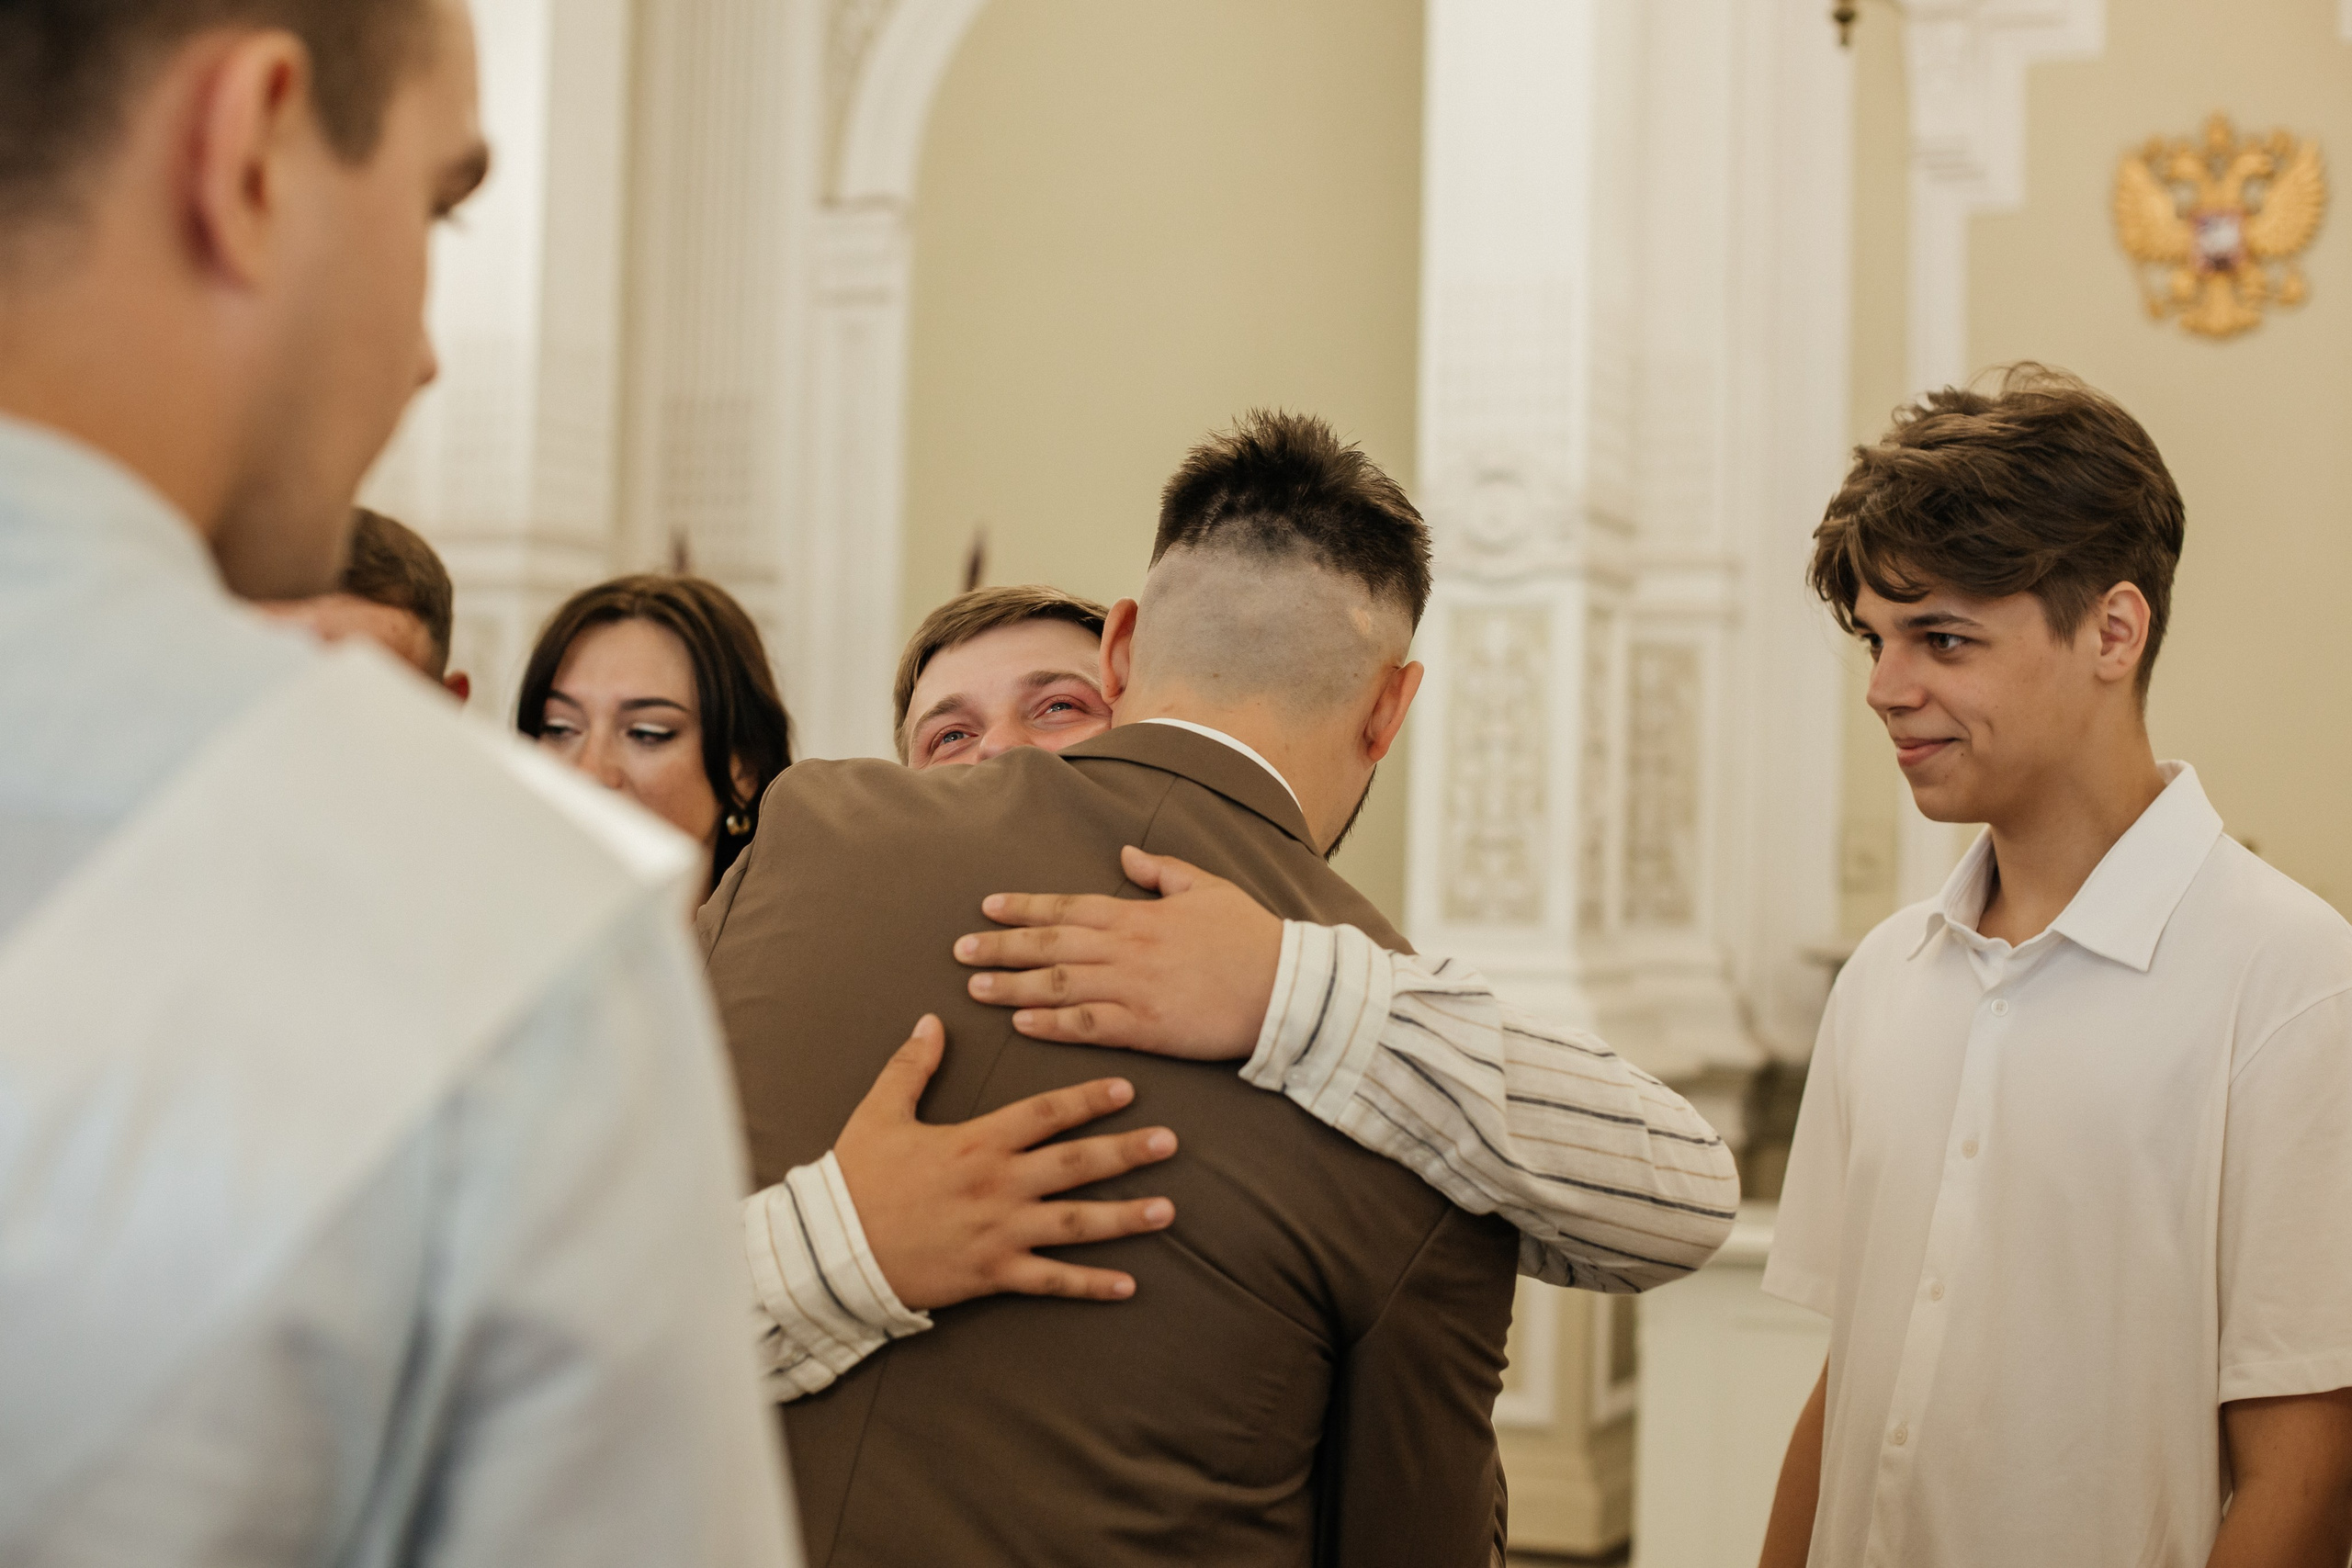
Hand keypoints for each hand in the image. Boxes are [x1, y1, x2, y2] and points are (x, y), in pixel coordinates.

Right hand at [830, 1015, 1178, 1311]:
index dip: (1088, 1099)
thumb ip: (911, 1066)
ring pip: (1075, 1224)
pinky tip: (1127, 1286)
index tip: (1127, 1089)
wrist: (831, 1250)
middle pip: (1075, 1165)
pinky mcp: (992, 1275)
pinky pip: (1051, 1282)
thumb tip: (931, 1021)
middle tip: (1170, 1142)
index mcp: (977, 1142)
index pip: (1045, 1113)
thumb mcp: (880, 1113)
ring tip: (1168, 1211)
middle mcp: (999, 1185)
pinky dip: (1090, 1285)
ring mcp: (1000, 1233)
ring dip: (1125, 1218)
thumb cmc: (856, 1179)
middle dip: (1126, 1152)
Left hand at [953, 845, 1282, 1059]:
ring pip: (1057, 985)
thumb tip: (1126, 854)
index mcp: (1138, 914)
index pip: (1067, 906)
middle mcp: (1125, 949)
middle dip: (1001, 946)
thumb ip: (1162, 870)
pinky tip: (1020, 1024)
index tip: (987, 908)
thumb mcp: (1207, 887)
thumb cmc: (1250, 936)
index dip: (1024, 907)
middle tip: (960, 951)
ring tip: (975, 987)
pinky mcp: (1144, 1030)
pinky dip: (1050, 1025)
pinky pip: (1086, 1026)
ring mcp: (1132, 990)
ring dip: (1012, 986)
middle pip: (1049, 944)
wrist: (1285, 988)